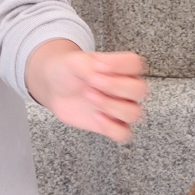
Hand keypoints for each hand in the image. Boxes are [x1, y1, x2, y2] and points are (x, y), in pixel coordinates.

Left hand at [26, 41, 147, 142]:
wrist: (55, 87)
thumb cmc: (69, 71)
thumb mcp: (74, 61)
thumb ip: (89, 64)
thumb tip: (98, 72)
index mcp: (122, 67)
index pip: (136, 64)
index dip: (120, 65)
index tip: (99, 65)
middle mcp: (125, 88)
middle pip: (139, 90)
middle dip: (115, 86)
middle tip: (92, 82)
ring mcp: (119, 108)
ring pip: (134, 113)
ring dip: (112, 106)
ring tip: (90, 97)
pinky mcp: (110, 125)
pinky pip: (123, 133)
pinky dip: (111, 127)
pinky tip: (96, 117)